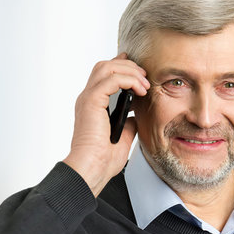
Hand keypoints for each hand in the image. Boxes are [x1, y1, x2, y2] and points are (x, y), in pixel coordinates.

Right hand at [63, 53, 149, 196]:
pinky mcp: (91, 101)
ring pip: (107, 67)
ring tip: (145, 83)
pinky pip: (111, 79)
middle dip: (128, 66)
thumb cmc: (104, 158)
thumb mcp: (123, 134)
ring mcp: (88, 98)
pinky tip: (140, 90)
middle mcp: (88, 98)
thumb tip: (137, 114)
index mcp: (93, 104)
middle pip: (105, 66)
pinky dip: (128, 80)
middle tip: (145, 76)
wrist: (93, 168)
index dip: (122, 66)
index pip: (105, 75)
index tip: (139, 70)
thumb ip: (128, 120)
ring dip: (129, 71)